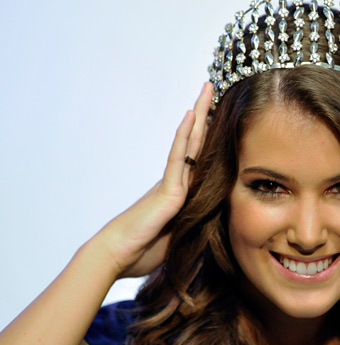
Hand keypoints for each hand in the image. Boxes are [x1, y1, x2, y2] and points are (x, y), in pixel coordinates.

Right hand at [91, 82, 212, 277]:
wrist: (117, 256)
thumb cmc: (143, 249)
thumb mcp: (179, 235)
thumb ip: (194, 223)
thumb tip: (212, 221)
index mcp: (179, 190)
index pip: (199, 157)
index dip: (207, 135)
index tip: (218, 114)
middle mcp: (176, 180)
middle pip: (195, 141)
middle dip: (205, 114)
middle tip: (212, 87)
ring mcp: (172, 182)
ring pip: (189, 141)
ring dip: (199, 114)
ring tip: (207, 88)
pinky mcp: (168, 190)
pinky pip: (178, 158)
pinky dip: (184, 136)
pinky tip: (191, 115)